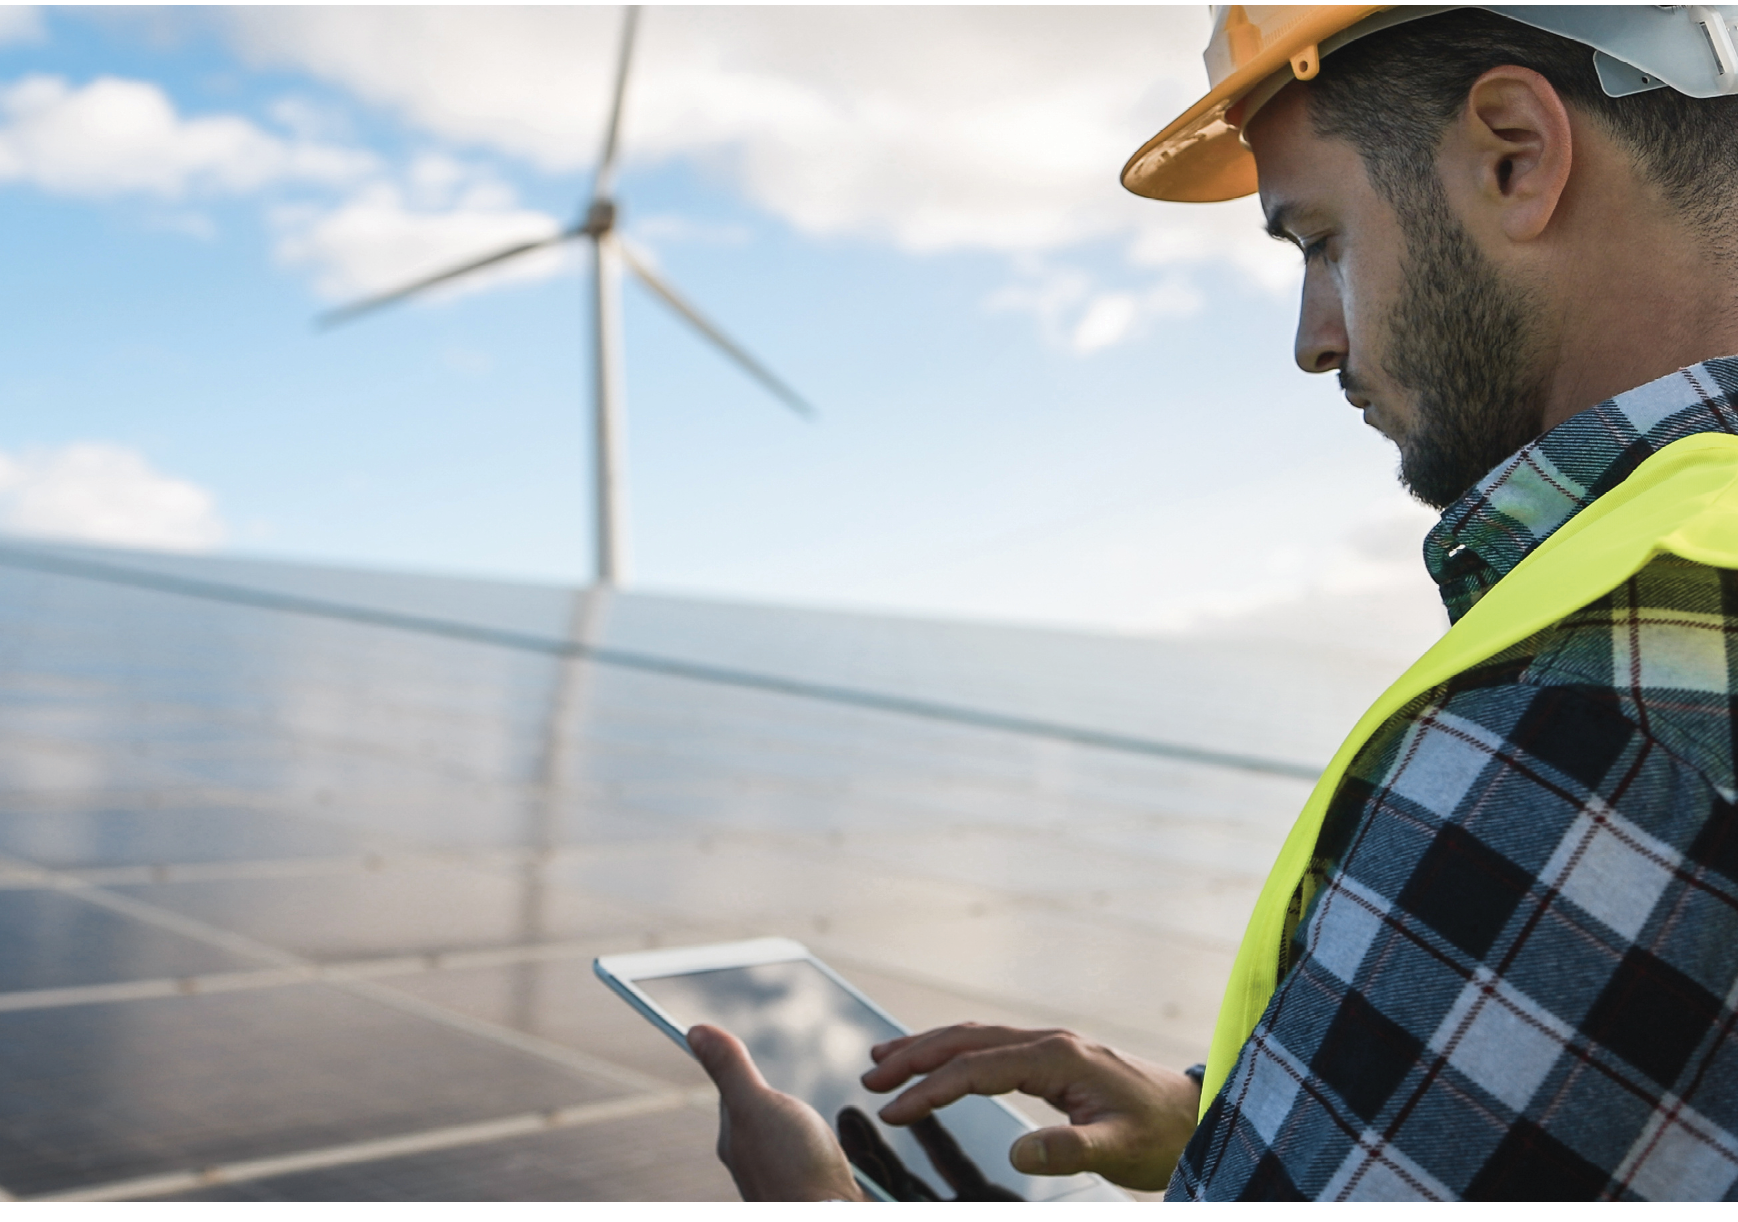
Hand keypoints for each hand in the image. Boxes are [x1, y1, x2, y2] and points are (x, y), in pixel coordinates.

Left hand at [688, 1024, 865, 1200]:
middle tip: (785, 1091)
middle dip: (779, 1105)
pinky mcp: (821, 1191)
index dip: (742, 1077)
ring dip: (813, 1129)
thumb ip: (731, 1070)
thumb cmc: (790, 1167)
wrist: (830, 1219)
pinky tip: (848, 1148)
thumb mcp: (754, 1105)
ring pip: (799, 1143)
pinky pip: (826, 1163)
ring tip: (822, 1118)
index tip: (741, 1057)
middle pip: (768, 1121)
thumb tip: (694, 1031)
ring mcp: (790, 1180)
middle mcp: (759, 1164)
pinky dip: (839, 1150)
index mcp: (738, 1141)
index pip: (734, 1098)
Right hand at [862, 1023, 1200, 1192]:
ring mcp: (1050, 1045)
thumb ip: (1070, 1149)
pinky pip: (991, 1046)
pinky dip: (955, 1050)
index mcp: (1057, 1057)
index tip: (893, 1110)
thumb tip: (1018, 1151)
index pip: (977, 1068)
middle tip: (870, 1077)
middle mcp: (1048, 1041)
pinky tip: (938, 1063)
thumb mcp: (1119, 1149)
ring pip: (975, 1036)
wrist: (1195, 1114)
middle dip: (914, 1056)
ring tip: (884, 1060)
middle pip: (966, 1040)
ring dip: (928, 1046)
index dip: (931, 1089)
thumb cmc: (1159, 1134)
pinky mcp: (1053, 1057)